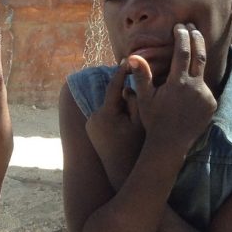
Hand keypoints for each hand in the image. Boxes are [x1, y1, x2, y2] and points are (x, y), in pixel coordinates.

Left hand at [85, 59, 143, 187]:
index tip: (129, 59)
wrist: (121, 172)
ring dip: (120, 103)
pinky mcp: (91, 130)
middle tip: (135, 81)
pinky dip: (115, 112)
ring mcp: (90, 124)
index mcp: (105, 114)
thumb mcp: (140, 123)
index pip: (113, 87)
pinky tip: (126, 116)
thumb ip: (135, 102)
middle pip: (112, 97)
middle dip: (124, 91)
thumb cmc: (136, 148)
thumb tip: (126, 86)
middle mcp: (93, 117)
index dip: (121, 72)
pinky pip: (106, 115)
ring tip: (133, 100)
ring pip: (109, 106)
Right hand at [126, 23, 216, 152]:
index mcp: (178, 83)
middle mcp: (195, 87)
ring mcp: (206, 96)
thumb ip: (141, 75)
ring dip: (199, 56)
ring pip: (204, 70)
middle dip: (196, 39)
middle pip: (200, 55)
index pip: (183, 52)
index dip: (181, 37)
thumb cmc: (154, 120)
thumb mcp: (144, 98)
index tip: (179, 26)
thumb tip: (132, 56)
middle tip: (192, 27)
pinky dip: (198, 79)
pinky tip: (191, 77)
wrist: (170, 144)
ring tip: (194, 45)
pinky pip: (205, 87)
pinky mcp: (211, 104)